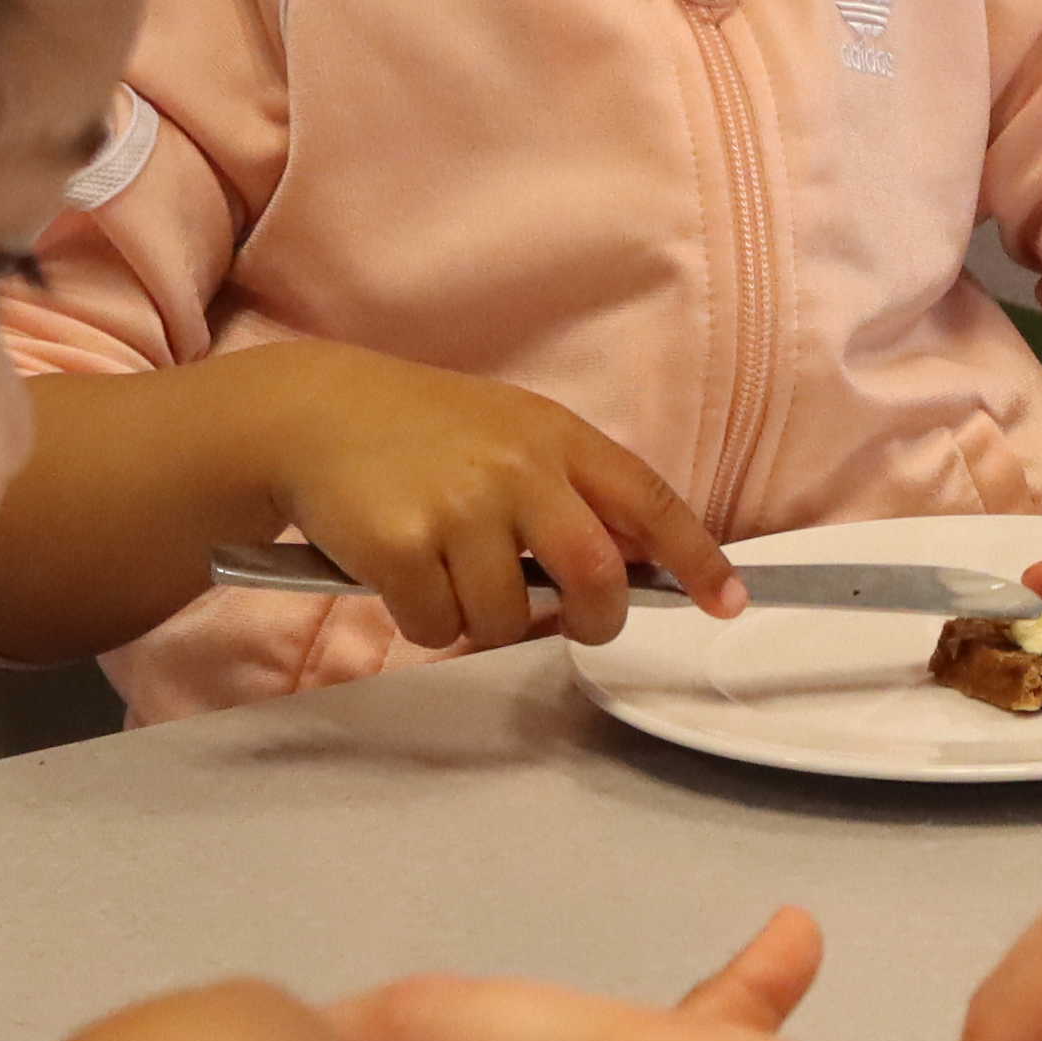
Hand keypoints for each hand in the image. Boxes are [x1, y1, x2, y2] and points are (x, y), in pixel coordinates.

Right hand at [236, 344, 730, 650]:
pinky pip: (439, 627)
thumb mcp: (512, 435)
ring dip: (483, 619)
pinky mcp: (401, 546)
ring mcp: (458, 508)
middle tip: (571, 625)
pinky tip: (404, 575)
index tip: (729, 602)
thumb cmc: (423, 433)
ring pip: (509, 619)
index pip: (649, 503)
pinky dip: (425, 621)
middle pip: (596, 578)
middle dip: (594, 621)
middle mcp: (517, 470)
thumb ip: (573, 489)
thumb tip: (638, 563)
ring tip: (448, 571)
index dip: (697, 558)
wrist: (312, 414)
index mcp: (557, 439)